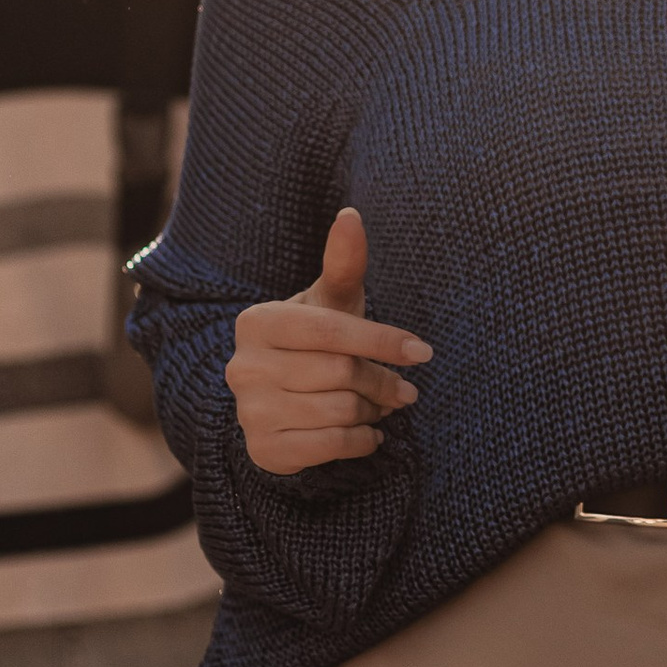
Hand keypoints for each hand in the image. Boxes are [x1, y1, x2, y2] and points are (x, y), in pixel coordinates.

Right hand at [224, 208, 430, 477]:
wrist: (277, 400)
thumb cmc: (314, 341)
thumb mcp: (330, 303)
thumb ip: (343, 263)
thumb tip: (351, 215)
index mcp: (258, 322)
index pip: (332, 330)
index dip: (382, 340)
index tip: (422, 352)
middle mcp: (244, 366)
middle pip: (341, 372)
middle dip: (383, 382)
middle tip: (404, 390)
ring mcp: (249, 412)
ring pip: (339, 411)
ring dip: (373, 412)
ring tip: (380, 407)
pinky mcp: (263, 450)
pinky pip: (330, 447)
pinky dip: (361, 441)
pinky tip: (367, 433)